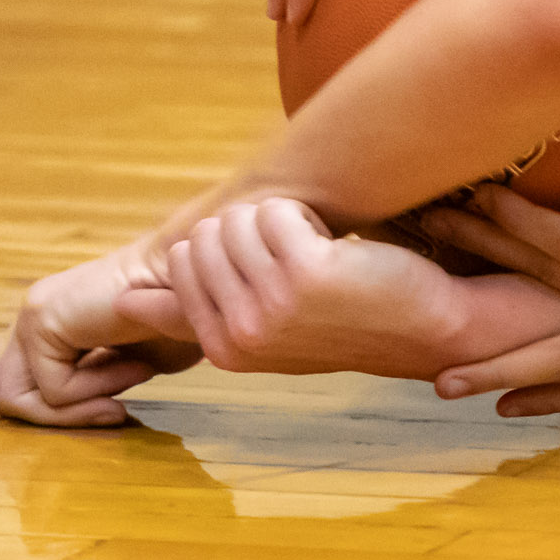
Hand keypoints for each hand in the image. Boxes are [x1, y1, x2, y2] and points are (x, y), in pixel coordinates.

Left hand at [0, 246, 201, 427]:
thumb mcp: (128, 366)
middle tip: (112, 411)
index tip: (116, 410)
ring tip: (122, 388)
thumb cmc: (182, 316)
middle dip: (53, 418)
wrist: (204, 280)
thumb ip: (91, 387)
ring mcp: (33, 313)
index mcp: (52, 323)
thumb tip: (76, 414)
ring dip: (76, 409)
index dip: (61, 413)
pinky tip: (135, 365)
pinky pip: (54, 389)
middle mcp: (34, 315)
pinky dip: (98, 390)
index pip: (13, 387)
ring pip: (14, 399)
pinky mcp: (42, 319)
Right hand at [143, 198, 484, 378]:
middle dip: (247, 230)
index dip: (229, 248)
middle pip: (204, 237)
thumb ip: (199, 316)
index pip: (180, 265)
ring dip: (279, 219)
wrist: (433, 328)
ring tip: (318, 249)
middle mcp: (239, 333)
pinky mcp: (305, 273)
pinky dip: (304, 211)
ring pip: (238, 220)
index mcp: (223, 349)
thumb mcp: (268, 331)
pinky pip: (275, 209)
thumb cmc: (352, 320)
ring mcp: (269, 305)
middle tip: (299, 254)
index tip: (274, 267)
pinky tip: (335, 241)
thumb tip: (126, 300)